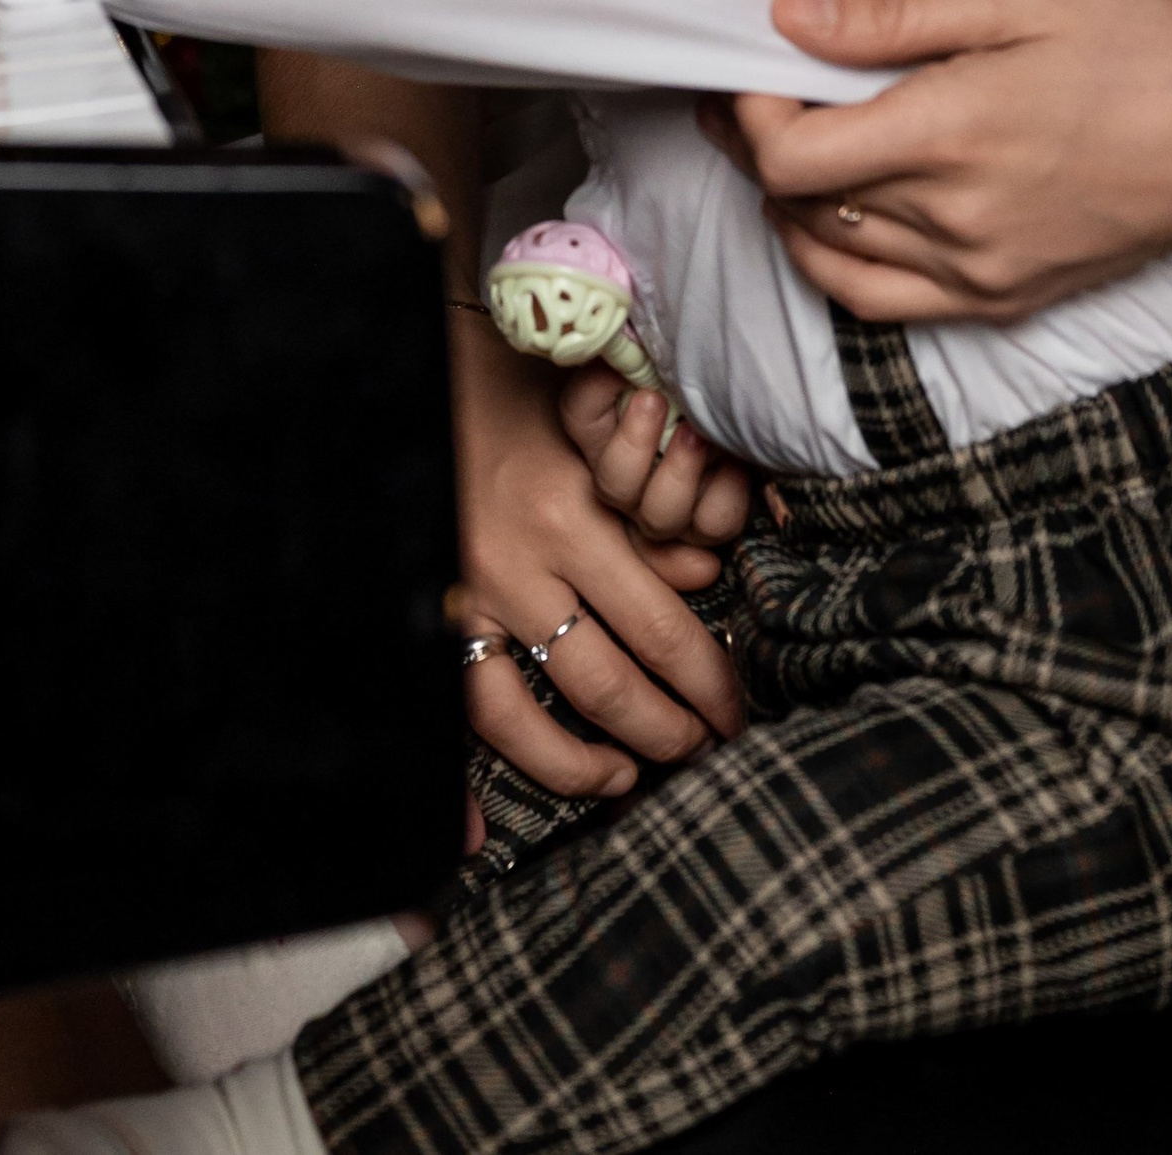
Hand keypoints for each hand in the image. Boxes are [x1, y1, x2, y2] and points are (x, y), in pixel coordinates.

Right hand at [448, 310, 745, 801]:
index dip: (708, 683)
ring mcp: (471, 595)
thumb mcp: (596, 443)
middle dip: (672, 729)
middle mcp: (520, 565)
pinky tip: (540, 794)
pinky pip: (475, 706)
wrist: (434, 379)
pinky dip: (509, 762)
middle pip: (612, 683)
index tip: (737, 710)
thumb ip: (647, 518)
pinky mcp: (440, 610)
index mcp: (571, 515)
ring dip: (596, 761)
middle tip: (709, 744)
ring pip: (537, 712)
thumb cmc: (525, 402)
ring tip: (637, 771)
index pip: (659, 629)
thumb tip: (704, 579)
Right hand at [556, 363, 755, 548]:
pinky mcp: (706, 524)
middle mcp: (625, 479)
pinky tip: (734, 460)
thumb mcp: (661, 359)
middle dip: (634, 446)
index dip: (598, 394)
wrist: (733, 412)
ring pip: (660, 517)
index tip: (634, 374)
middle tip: (658, 402)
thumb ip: (636, 349)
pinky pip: (713, 523)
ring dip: (680, 473)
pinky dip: (727, 491)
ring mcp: (664, 509)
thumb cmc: (689, 384)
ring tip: (700, 434)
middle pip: (612, 485)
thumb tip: (626, 335)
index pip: (580, 414)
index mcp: (602, 430)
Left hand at [703, 0, 1171, 324]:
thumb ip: (890, 16)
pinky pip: (883, 304)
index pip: (791, 157)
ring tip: (781, 146)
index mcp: (952, 134)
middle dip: (758, 144)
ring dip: (789, 203)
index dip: (750, 114)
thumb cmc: (1130, 43)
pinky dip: (834, 264)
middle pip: (802, 202)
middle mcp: (959, 219)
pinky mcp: (1004, 300)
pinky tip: (826, 218)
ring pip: (832, 256)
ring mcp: (981, 273)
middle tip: (752, 93)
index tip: (757, 68)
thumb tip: (787, 15)